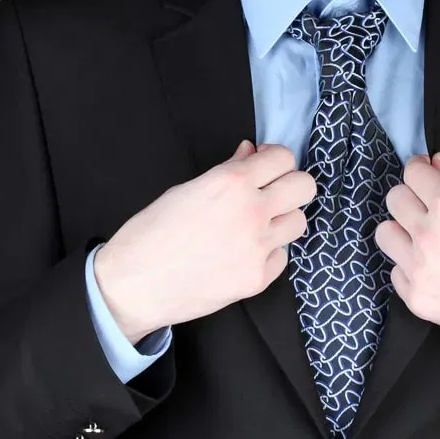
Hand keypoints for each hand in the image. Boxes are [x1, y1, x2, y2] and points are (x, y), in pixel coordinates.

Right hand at [94, 140, 315, 342]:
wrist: (135, 284)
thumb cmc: (151, 233)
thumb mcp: (186, 189)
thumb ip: (227, 171)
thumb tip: (251, 154)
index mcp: (232, 183)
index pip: (284, 158)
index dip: (275, 161)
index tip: (265, 167)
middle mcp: (252, 212)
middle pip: (305, 187)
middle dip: (290, 186)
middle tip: (270, 194)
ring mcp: (257, 248)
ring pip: (299, 222)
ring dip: (281, 220)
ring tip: (255, 226)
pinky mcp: (257, 278)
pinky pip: (281, 256)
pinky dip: (267, 253)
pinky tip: (242, 253)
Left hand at [374, 152, 439, 360]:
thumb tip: (437, 162)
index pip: (412, 173)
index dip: (420, 170)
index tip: (424, 174)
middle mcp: (428, 234)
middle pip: (394, 199)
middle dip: (411, 197)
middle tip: (428, 208)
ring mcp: (418, 269)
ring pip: (385, 234)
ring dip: (402, 232)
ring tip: (425, 241)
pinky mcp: (415, 298)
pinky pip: (395, 270)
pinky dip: (409, 267)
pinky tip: (434, 271)